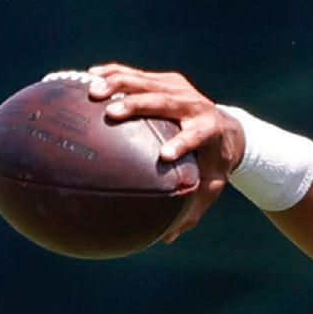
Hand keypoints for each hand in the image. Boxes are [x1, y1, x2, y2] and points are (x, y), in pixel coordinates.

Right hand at [87, 63, 245, 241]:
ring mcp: (180, 88)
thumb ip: (192, 211)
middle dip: (138, 105)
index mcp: (209, 130)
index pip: (196, 135)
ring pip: (147, 82)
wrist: (229, 128)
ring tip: (90, 92)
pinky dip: (111, 75)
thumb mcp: (211, 188)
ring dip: (118, 84)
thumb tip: (167, 238)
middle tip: (111, 113)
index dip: (182, 142)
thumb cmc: (215, 165)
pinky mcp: (166, 80)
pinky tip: (84, 79)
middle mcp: (195, 105)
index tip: (165, 155)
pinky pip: (135, 75)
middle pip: (165, 101)